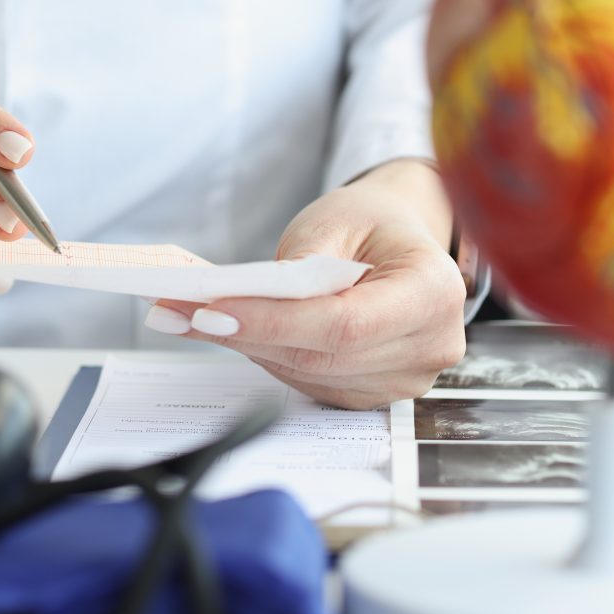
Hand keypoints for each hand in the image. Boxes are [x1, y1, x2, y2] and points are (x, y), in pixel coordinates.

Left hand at [143, 161, 466, 409]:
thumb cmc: (372, 225)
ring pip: (309, 374)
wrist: (398, 243)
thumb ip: (301, 261)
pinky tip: (231, 329)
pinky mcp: (374, 393)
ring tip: (188, 316)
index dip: (276, 323)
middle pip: (323, 356)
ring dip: (247, 346)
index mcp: (434, 291)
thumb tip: (246, 299)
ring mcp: (405, 378)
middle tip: (179, 311)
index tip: (214, 308)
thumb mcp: (336, 220)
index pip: (346, 324)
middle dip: (246, 333)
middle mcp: (430, 345)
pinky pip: (310, 382)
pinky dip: (267, 356)